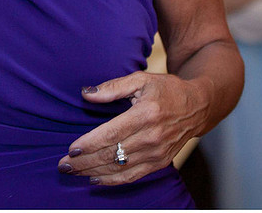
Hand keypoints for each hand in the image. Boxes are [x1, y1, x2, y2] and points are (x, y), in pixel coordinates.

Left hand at [58, 71, 206, 184]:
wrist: (198, 107)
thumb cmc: (167, 90)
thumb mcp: (141, 80)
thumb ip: (112, 87)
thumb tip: (86, 94)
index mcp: (146, 114)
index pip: (112, 134)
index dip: (90, 144)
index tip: (71, 149)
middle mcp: (152, 137)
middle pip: (112, 154)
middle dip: (85, 162)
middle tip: (63, 165)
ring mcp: (157, 153)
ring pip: (120, 168)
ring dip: (93, 172)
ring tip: (72, 172)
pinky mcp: (160, 163)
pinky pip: (132, 176)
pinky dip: (112, 180)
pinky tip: (94, 179)